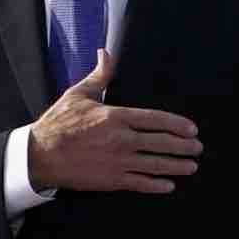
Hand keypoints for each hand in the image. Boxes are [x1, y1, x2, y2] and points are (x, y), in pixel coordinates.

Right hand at [27, 49, 201, 193]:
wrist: (40, 155)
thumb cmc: (58, 122)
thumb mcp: (79, 93)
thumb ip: (100, 76)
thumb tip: (106, 53)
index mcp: (116, 116)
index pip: (156, 119)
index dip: (177, 125)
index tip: (192, 129)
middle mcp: (121, 139)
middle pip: (161, 143)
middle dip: (183, 147)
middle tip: (197, 148)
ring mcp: (118, 161)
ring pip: (155, 164)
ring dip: (177, 166)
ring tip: (191, 167)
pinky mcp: (110, 180)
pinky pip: (140, 183)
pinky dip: (156, 185)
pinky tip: (169, 185)